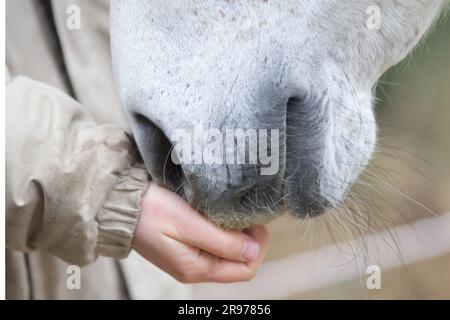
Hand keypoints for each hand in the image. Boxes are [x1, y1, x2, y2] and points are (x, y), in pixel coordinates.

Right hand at [133, 182, 268, 282]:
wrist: (119, 203)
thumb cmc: (150, 211)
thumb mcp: (188, 224)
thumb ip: (221, 241)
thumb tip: (253, 251)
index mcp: (197, 268)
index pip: (245, 269)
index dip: (257, 247)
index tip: (256, 222)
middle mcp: (195, 268)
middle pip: (239, 263)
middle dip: (250, 240)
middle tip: (247, 215)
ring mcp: (190, 258)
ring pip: (229, 253)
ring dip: (238, 234)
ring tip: (234, 212)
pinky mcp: (185, 245)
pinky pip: (215, 244)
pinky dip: (224, 231)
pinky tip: (221, 214)